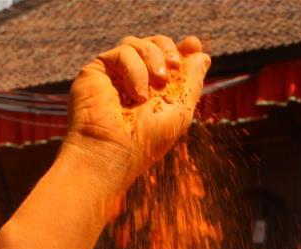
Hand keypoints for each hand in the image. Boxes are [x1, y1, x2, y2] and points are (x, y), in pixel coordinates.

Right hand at [64, 34, 210, 188]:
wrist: (114, 152)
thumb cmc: (147, 141)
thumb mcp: (179, 111)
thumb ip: (192, 82)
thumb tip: (203, 55)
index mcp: (154, 91)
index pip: (167, 59)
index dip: (181, 49)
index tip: (193, 44)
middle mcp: (134, 81)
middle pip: (152, 44)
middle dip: (167, 49)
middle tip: (174, 66)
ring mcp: (115, 75)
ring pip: (137, 44)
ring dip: (153, 59)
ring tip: (157, 85)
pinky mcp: (97, 71)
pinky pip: (122, 52)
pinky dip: (135, 70)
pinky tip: (136, 94)